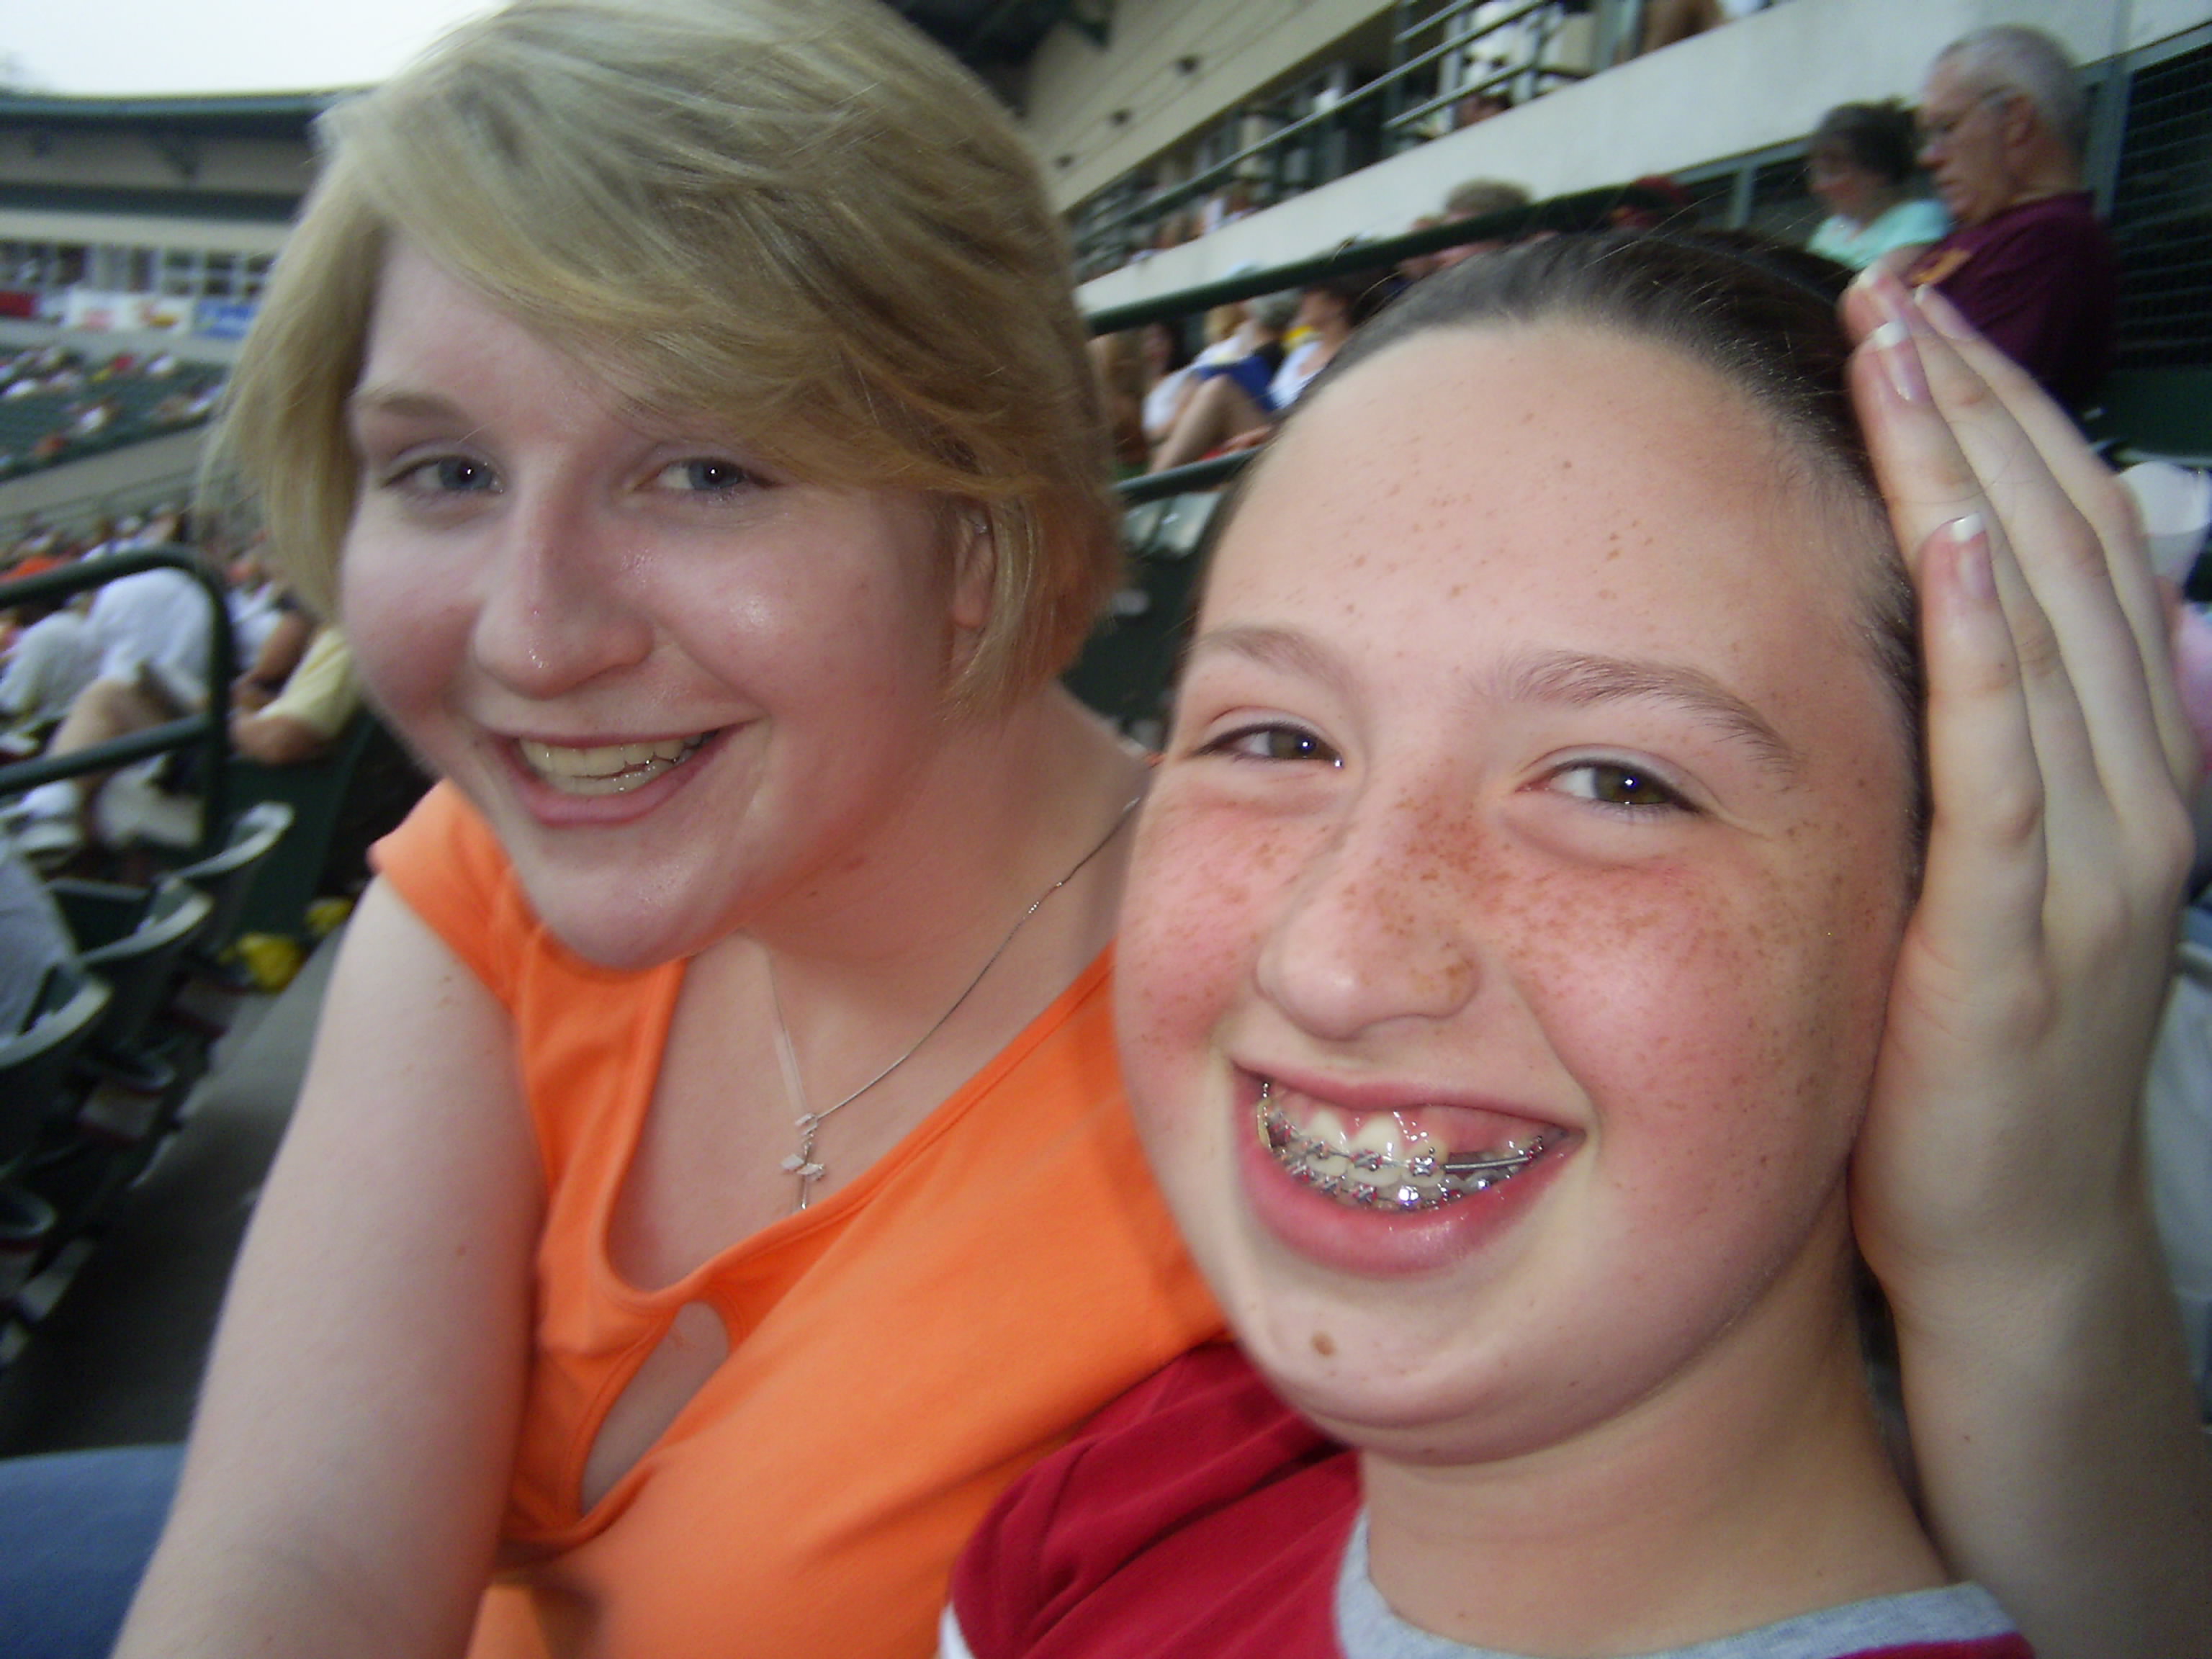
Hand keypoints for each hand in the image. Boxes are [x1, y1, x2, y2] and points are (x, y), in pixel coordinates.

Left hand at [1839, 266, 2209, 1658]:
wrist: (2003, 1227)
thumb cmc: (1970, 1047)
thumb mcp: (1998, 877)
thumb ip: (1999, 757)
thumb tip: (1977, 634)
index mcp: (2124, 766)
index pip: (2072, 553)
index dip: (2007, 427)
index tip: (1928, 325)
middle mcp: (2133, 788)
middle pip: (2064, 554)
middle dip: (1985, 411)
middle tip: (1906, 291)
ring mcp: (2093, 855)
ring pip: (2040, 622)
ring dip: (1974, 474)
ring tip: (1911, 352)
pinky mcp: (2021, 924)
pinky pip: (2007, 754)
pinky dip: (1985, 634)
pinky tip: (1946, 530)